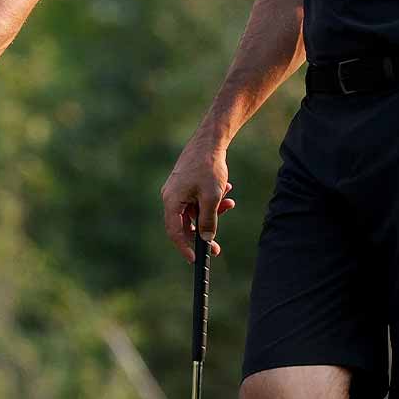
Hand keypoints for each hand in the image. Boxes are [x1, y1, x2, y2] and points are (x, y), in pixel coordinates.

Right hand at [160, 134, 237, 262]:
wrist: (210, 140)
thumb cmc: (209, 166)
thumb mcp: (211, 197)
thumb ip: (208, 221)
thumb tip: (206, 240)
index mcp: (171, 200)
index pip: (174, 232)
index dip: (184, 247)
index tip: (196, 259)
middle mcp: (171, 196)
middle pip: (185, 223)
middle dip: (204, 231)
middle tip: (217, 247)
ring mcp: (177, 189)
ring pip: (194, 211)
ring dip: (212, 211)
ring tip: (228, 202)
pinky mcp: (185, 184)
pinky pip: (197, 200)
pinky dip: (211, 200)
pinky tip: (225, 190)